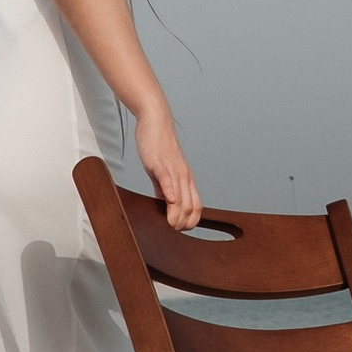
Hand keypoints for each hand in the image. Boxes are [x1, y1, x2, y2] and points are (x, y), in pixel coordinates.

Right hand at [136, 103, 200, 233]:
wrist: (155, 121)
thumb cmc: (158, 145)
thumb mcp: (162, 171)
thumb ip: (164, 188)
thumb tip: (165, 203)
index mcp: (185, 179)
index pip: (196, 206)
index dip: (191, 222)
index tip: (180, 230)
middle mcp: (184, 176)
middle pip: (191, 206)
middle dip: (184, 223)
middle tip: (174, 230)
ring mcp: (173, 169)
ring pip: (181, 196)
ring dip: (177, 214)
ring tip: (172, 225)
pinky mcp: (160, 163)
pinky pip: (168, 179)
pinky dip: (170, 193)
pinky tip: (169, 202)